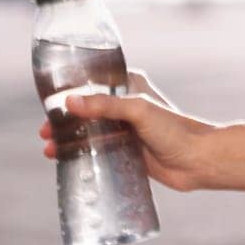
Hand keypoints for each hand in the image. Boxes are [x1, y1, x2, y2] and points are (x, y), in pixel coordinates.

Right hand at [37, 68, 213, 192]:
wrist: (199, 160)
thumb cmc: (175, 130)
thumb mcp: (139, 111)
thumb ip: (105, 106)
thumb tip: (69, 102)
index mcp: (131, 86)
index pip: (94, 83)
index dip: (70, 92)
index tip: (48, 102)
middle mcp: (126, 105)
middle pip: (87, 110)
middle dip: (64, 120)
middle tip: (44, 132)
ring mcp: (126, 129)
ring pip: (89, 131)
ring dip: (68, 138)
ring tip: (49, 148)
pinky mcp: (126, 151)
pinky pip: (97, 150)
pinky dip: (80, 153)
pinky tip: (64, 161)